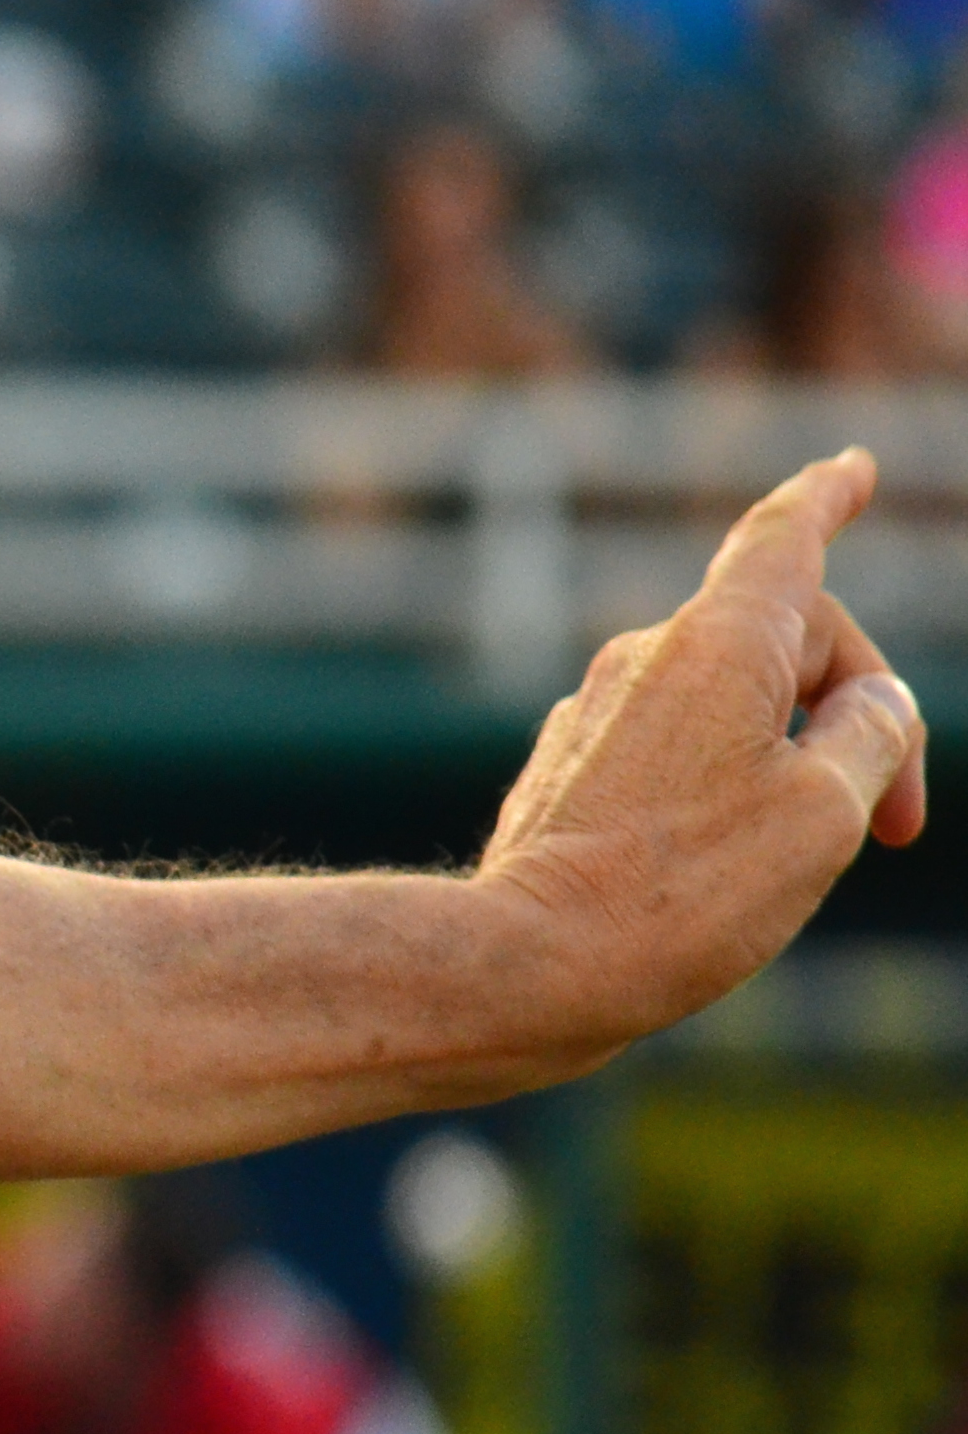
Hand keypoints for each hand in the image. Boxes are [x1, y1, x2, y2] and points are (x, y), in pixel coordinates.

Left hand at [478, 449, 925, 1049]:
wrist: (530, 965)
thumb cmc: (687, 892)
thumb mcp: (828, 812)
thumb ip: (872, 735)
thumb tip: (869, 700)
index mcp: (719, 644)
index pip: (782, 541)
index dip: (826, 499)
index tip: (851, 468)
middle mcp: (646, 658)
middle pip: (786, 643)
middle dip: (861, 712)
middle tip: (902, 828)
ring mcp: (596, 711)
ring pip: (732, 705)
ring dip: (792, 760)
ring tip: (798, 862)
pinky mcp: (568, 768)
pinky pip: (675, 751)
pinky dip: (725, 787)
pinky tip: (720, 873)